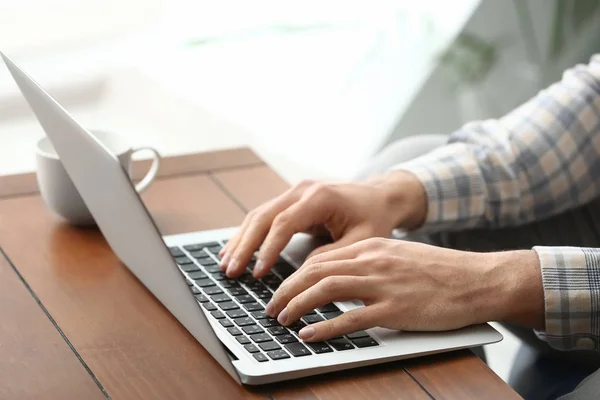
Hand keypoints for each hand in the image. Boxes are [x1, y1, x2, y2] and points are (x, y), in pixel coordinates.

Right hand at [220, 171, 426, 277]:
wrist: (380, 196)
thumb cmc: (374, 218)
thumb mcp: (362, 241)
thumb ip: (333, 257)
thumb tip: (302, 274)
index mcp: (320, 197)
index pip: (285, 223)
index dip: (268, 249)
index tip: (258, 273)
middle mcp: (302, 190)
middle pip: (263, 216)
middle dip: (245, 245)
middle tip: (230, 271)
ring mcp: (294, 192)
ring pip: (258, 215)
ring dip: (241, 240)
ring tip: (226, 264)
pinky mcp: (291, 200)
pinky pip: (264, 216)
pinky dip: (249, 234)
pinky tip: (235, 250)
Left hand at [265, 238, 543, 341]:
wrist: (476, 279)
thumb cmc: (439, 271)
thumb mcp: (398, 256)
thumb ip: (368, 263)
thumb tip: (339, 277)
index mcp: (371, 247)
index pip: (320, 258)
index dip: (294, 275)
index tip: (281, 288)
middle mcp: (372, 261)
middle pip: (315, 271)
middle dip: (286, 289)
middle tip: (271, 306)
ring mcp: (383, 284)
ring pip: (326, 289)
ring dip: (297, 304)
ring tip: (282, 318)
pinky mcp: (395, 308)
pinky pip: (351, 317)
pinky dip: (325, 326)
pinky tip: (310, 334)